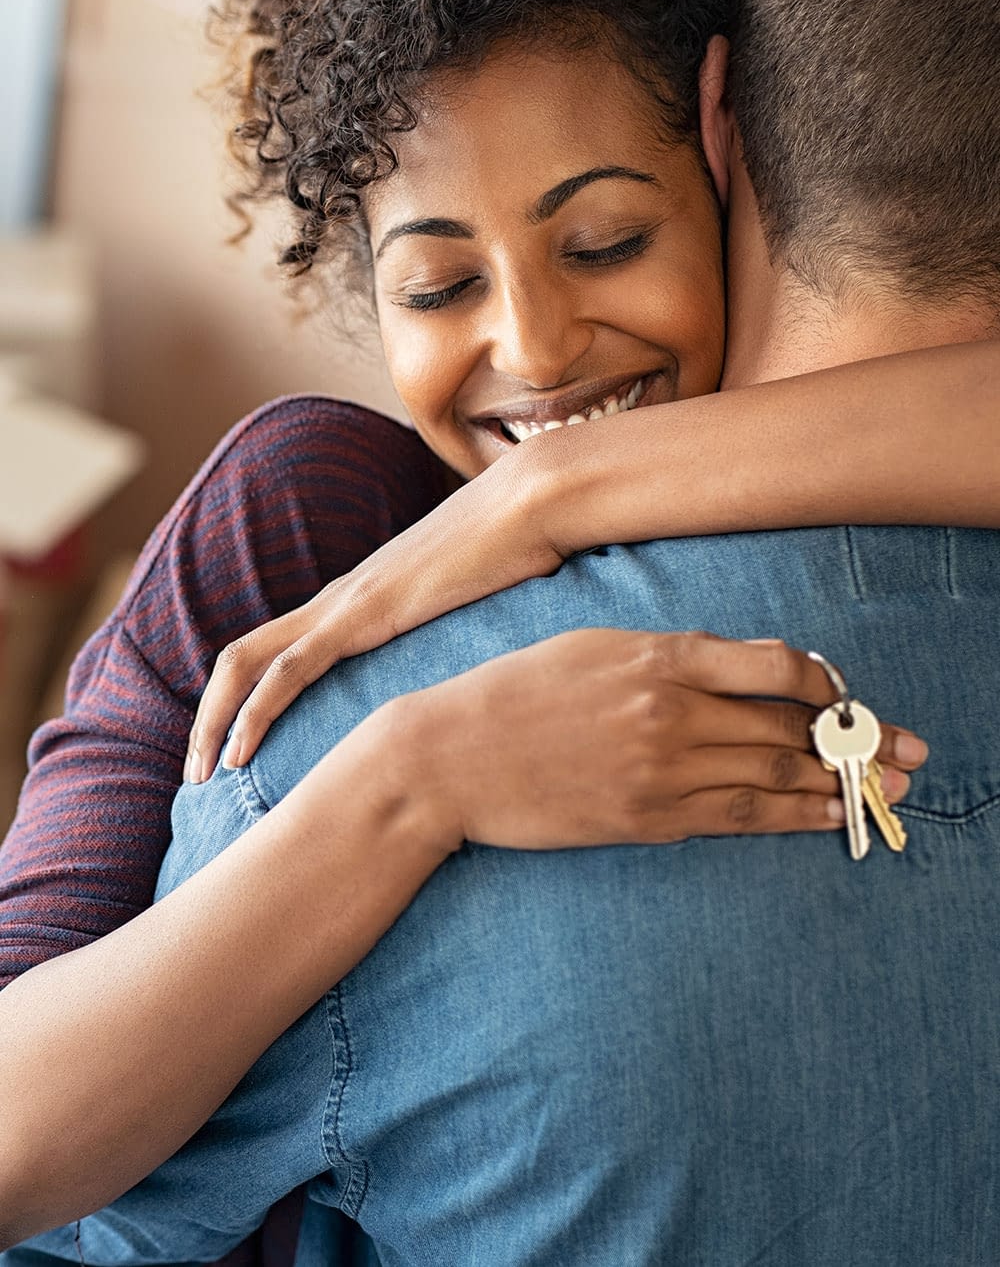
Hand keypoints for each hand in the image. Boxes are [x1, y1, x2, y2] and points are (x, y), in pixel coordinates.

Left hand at [184, 450, 561, 782]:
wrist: (534, 503)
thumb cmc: (521, 552)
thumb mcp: (480, 608)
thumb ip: (462, 635)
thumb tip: (485, 675)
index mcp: (360, 599)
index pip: (279, 650)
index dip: (245, 699)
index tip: (237, 752)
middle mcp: (339, 599)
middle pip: (242, 656)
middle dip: (208, 716)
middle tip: (197, 773)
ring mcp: (346, 603)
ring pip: (247, 662)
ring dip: (214, 720)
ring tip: (200, 775)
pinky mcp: (362, 614)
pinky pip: (288, 668)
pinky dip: (255, 711)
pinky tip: (239, 753)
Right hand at [390, 630, 925, 853]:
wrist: (450, 757)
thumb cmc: (516, 691)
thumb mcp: (592, 646)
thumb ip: (666, 654)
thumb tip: (735, 669)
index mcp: (657, 656)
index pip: (775, 665)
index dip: (825, 681)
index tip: (844, 693)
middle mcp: (669, 711)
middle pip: (789, 726)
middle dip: (858, 739)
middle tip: (910, 750)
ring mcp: (660, 771)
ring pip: (774, 776)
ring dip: (839, 784)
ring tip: (888, 788)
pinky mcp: (646, 819)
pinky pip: (736, 819)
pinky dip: (790, 818)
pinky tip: (826, 818)